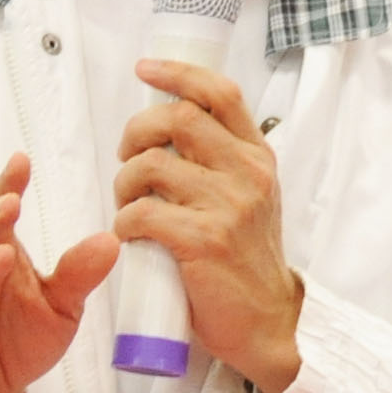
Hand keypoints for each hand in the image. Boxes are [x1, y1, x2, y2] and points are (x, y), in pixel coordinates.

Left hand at [116, 62, 302, 392]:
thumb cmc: (245, 262)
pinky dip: (124, 221)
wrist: (266, 323)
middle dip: (137, 132)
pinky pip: (142, 212)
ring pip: (152, 164)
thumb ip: (220, 163)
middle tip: (127, 159)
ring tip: (128, 204)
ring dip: (124, 183)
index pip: (220, 94)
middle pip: (179, 119)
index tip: (146, 69)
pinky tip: (132, 235)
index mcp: (257, 158)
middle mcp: (248, 175)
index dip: (178, 73)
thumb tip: (167, 127)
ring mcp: (228, 207)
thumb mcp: (249, 200)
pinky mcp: (204, 240)